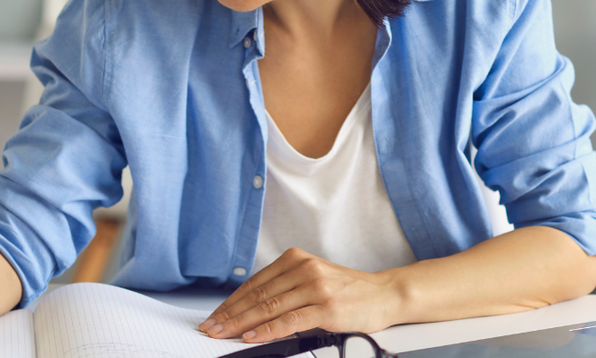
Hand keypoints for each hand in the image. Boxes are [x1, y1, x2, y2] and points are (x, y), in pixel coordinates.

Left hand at [198, 248, 403, 342]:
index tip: (214, 316)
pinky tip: (252, 337)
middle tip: (210, 328)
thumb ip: (285, 288)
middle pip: (257, 295)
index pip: (254, 283)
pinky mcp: (327, 307)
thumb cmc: (348, 291)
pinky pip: (290, 320)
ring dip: (242, 324)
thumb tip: (249, 310)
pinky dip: (268, 330)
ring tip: (224, 335)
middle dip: (230, 315)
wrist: (385, 294)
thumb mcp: (313, 279)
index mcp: (296, 259)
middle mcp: (304, 269)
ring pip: (269, 308)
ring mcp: (316, 287)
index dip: (231, 302)